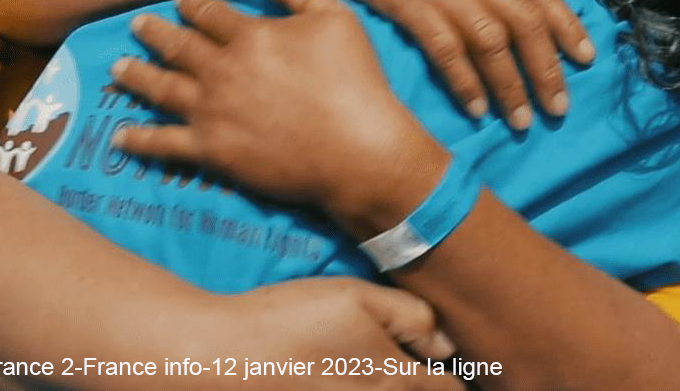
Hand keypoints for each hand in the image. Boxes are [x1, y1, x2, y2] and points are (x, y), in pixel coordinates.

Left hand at [110, 0, 450, 223]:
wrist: (356, 150)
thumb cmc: (354, 82)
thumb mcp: (339, 20)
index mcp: (250, 36)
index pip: (210, 14)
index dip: (192, 5)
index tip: (181, 0)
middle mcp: (221, 70)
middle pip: (177, 46)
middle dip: (154, 33)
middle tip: (136, 25)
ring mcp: (211, 112)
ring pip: (161, 88)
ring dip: (136, 76)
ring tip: (117, 67)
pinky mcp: (211, 151)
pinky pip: (164, 144)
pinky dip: (139, 140)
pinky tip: (121, 136)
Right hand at [204, 278, 459, 388]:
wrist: (223, 359)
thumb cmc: (291, 321)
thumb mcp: (356, 297)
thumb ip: (411, 317)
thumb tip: (445, 346)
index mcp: (397, 383)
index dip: (456, 376)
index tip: (447, 363)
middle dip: (429, 387)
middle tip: (420, 369)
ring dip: (398, 390)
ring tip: (377, 369)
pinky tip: (347, 377)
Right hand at [296, 0, 593, 127]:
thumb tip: (508, 3)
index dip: (567, 25)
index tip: (587, 58)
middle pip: (525, 23)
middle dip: (547, 69)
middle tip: (560, 107)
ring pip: (493, 42)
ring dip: (512, 85)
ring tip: (523, 120)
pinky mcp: (411, 4)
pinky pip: (447, 50)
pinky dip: (465, 82)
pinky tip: (475, 109)